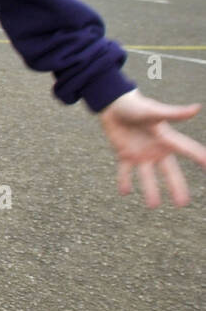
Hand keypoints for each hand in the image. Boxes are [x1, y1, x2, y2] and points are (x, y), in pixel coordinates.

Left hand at [99, 89, 205, 206]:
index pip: (188, 151)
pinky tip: (125, 192)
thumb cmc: (136, 106)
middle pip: (169, 172)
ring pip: (148, 176)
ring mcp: (141, 154)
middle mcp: (157, 150)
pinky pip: (125, 172)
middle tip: (182, 204)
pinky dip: (124, 181)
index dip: (201, 159)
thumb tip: (197, 108)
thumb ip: (174, 113)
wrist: (114, 104)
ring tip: (153, 206)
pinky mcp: (124, 155)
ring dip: (150, 190)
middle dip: (176, 187)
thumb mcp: (154, 112)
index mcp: (167, 139)